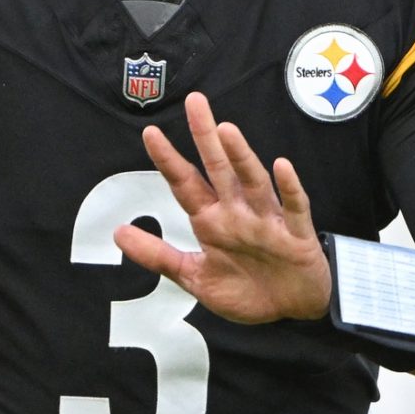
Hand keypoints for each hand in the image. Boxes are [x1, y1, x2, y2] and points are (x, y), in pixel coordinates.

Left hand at [116, 92, 330, 324]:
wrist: (290, 310)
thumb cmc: (246, 290)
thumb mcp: (195, 278)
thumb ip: (158, 255)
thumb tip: (118, 233)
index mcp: (212, 222)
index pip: (186, 184)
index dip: (169, 160)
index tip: (150, 133)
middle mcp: (238, 213)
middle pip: (219, 169)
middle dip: (206, 137)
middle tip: (195, 103)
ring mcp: (267, 221)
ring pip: (253, 182)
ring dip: (241, 157)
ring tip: (227, 131)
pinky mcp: (296, 235)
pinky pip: (292, 208)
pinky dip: (288, 188)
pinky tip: (281, 166)